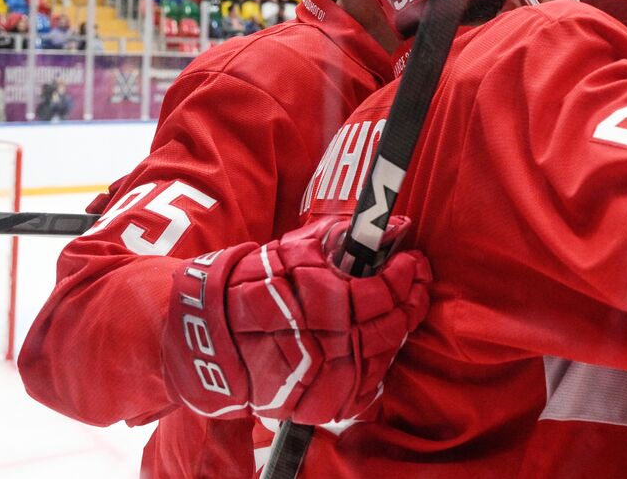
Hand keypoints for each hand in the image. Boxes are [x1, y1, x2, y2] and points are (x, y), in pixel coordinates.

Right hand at [163, 216, 430, 423]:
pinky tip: (376, 345)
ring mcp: (329, 378)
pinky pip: (367, 388)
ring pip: (385, 356)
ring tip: (399, 309)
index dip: (405, 272)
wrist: (210, 336)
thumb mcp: (297, 248)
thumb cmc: (254, 285)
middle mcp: (333, 343)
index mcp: (328, 302)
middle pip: (393, 324)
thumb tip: (395, 226)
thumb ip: (347, 236)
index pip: (386, 289)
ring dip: (398, 330)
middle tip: (416, 281)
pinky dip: (377, 366)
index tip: (411, 259)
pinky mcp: (321, 401)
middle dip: (412, 298)